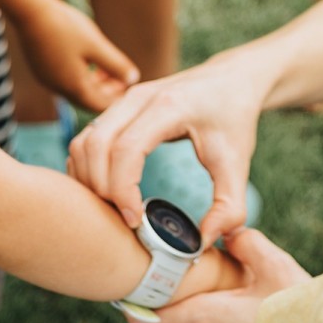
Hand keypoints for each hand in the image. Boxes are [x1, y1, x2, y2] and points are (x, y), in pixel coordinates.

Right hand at [12, 0, 139, 112]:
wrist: (30, 13)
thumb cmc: (66, 28)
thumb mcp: (96, 45)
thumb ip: (115, 64)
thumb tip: (132, 79)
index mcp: (73, 87)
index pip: (99, 106)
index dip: (117, 99)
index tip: (131, 88)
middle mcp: (59, 88)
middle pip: (88, 99)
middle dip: (107, 91)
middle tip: (123, 78)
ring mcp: (48, 79)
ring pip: (76, 89)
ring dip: (94, 82)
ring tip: (108, 68)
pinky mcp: (42, 69)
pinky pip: (66, 80)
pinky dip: (81, 75)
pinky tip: (88, 60)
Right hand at [68, 54, 265, 242]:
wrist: (231, 79)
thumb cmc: (234, 118)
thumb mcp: (238, 161)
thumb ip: (230, 206)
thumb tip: (205, 242)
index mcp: (169, 106)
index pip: (126, 149)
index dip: (123, 191)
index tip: (136, 220)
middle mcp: (140, 97)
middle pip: (96, 146)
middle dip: (101, 191)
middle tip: (122, 219)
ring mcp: (125, 100)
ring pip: (84, 142)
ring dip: (89, 181)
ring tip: (113, 209)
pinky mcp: (118, 108)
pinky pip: (86, 140)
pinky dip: (86, 170)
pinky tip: (108, 194)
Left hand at [132, 228, 311, 322]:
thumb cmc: (295, 313)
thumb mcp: (273, 265)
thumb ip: (244, 241)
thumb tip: (227, 231)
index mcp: (202, 319)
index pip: (145, 320)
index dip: (136, 301)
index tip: (140, 281)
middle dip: (175, 303)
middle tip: (194, 279)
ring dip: (194, 321)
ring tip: (220, 298)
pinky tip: (236, 320)